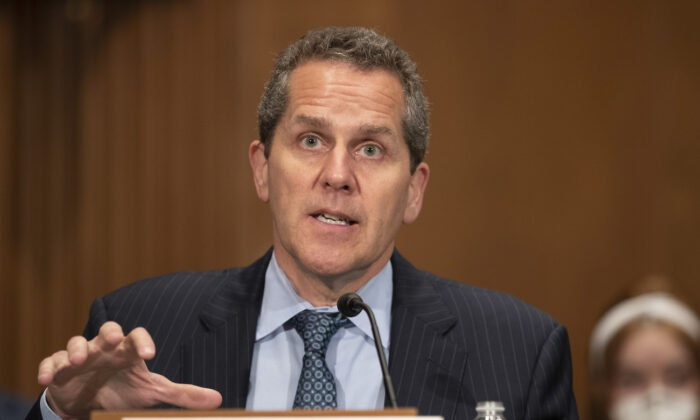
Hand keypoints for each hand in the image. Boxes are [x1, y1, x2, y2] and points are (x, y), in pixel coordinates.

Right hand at [38, 321, 221, 418]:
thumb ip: (183, 394)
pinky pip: (51, 363)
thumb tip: (218, 399)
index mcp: (127, 351)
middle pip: (106, 330)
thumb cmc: (124, 389)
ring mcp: (81, 358)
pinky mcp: (59, 370)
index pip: (136, 337)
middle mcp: (105, 349)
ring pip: (76, 343)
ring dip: (76, 349)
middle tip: (110, 342)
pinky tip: (48, 377)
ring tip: (77, 361)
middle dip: (107, 333)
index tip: (150, 355)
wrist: (90, 400)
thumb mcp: (153, 392)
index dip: (143, 342)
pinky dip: (49, 367)